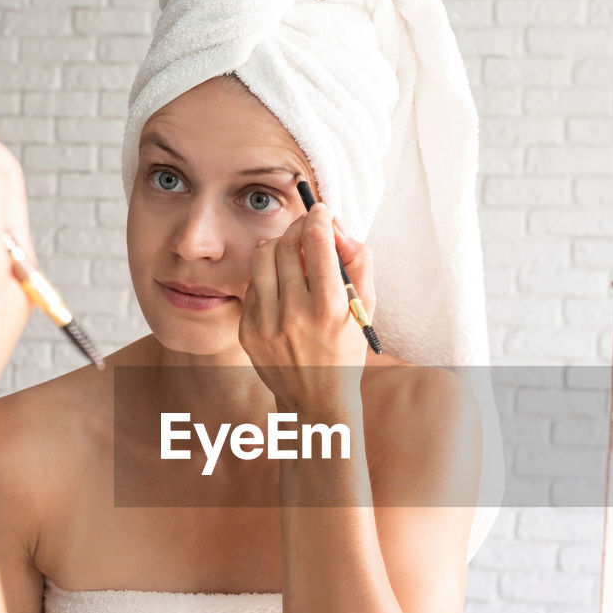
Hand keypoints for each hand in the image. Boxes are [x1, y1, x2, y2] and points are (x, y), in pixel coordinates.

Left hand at [238, 203, 374, 414]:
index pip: (317, 241)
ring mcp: (266, 323)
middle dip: (299, 228)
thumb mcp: (365, 308)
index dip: (319, 217)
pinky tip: (280, 286)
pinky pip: (252, 285)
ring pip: (262, 257)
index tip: (321, 212)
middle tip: (307, 230)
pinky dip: (267, 277)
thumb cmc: (345, 349)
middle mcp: (295, 314)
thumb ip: (358, 262)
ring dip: (277, 246)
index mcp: (330, 307)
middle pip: (287, 244)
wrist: (317, 400)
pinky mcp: (247, 331)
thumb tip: (335, 226)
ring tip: (290, 253)